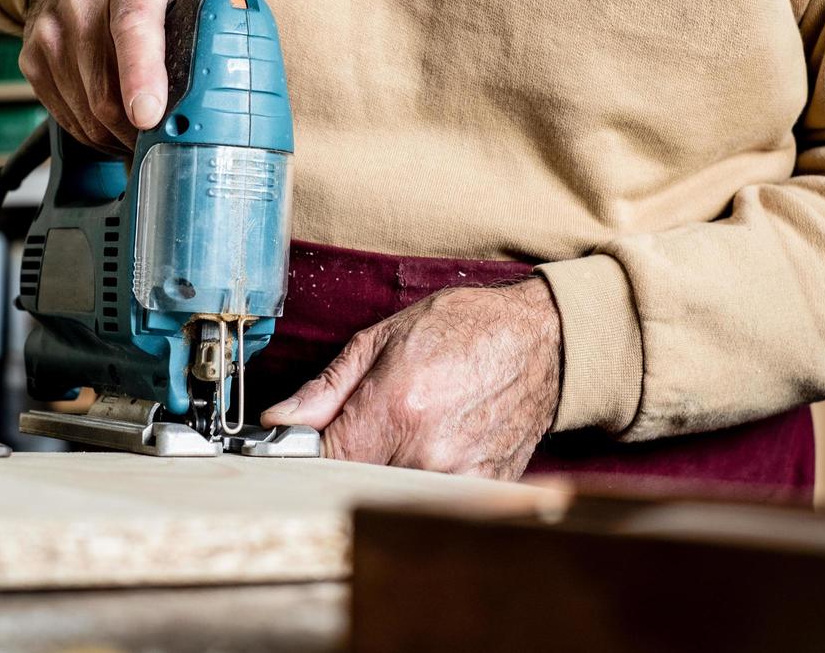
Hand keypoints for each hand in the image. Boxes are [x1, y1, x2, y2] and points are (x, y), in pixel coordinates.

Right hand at [21, 0, 216, 152]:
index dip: (142, 76)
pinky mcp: (32, 55)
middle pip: (106, 92)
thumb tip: (250, 77)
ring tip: (145, 136)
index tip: (149, 115)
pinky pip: (66, 116)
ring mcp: (51, 30)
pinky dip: (93, 132)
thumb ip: (217, 22)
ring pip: (85, 114)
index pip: (135, 30)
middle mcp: (82, 1)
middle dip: (140, 136)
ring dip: (119, 140)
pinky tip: (114, 124)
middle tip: (170, 149)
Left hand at [260, 278, 561, 478]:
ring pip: (393, 490)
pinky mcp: (483, 489)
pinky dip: (422, 473)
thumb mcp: (382, 340)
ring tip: (409, 426)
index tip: (308, 440)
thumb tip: (280, 420)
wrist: (544, 339)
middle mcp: (427, 452)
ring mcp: (459, 477)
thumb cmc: (465, 328)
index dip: (309, 451)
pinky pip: (432, 495)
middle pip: (356, 479)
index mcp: (395, 408)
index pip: (323, 460)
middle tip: (367, 422)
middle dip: (350, 455)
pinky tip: (436, 439)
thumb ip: (326, 388)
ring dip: (387, 466)